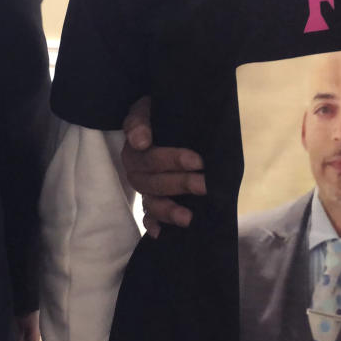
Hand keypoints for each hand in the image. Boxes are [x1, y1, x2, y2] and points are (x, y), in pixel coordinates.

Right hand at [121, 96, 205, 236]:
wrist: (167, 116)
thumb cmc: (159, 112)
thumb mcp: (149, 107)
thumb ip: (140, 120)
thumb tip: (140, 141)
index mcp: (135, 147)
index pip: (150, 156)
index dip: (172, 160)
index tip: (197, 160)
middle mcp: (136, 169)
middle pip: (153, 182)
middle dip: (180, 184)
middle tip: (204, 185)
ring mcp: (143, 186)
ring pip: (151, 201)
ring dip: (168, 210)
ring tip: (188, 217)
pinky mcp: (151, 199)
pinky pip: (147, 215)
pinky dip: (152, 224)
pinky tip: (160, 234)